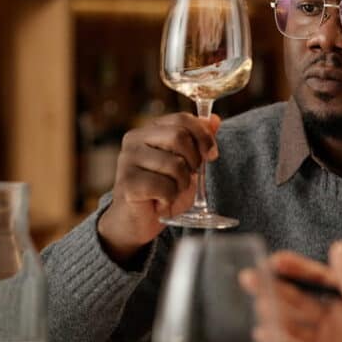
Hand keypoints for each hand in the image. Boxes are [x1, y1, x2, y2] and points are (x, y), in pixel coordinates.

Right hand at [97, 112, 220, 263]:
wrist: (138, 222)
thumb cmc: (162, 191)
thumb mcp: (187, 164)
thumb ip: (198, 141)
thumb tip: (214, 119)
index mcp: (148, 130)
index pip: (182, 119)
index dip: (203, 135)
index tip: (211, 154)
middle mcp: (134, 140)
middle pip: (179, 137)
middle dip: (193, 161)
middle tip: (188, 177)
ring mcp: (127, 160)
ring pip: (174, 164)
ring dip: (182, 184)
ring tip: (171, 192)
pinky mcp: (127, 183)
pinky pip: (164, 187)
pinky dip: (170, 199)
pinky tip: (160, 203)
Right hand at [244, 241, 341, 341]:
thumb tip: (338, 247)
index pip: (317, 282)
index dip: (296, 271)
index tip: (274, 260)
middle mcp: (336, 327)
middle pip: (299, 306)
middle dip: (275, 292)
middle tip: (250, 279)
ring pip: (295, 334)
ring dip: (276, 320)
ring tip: (258, 307)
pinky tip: (265, 339)